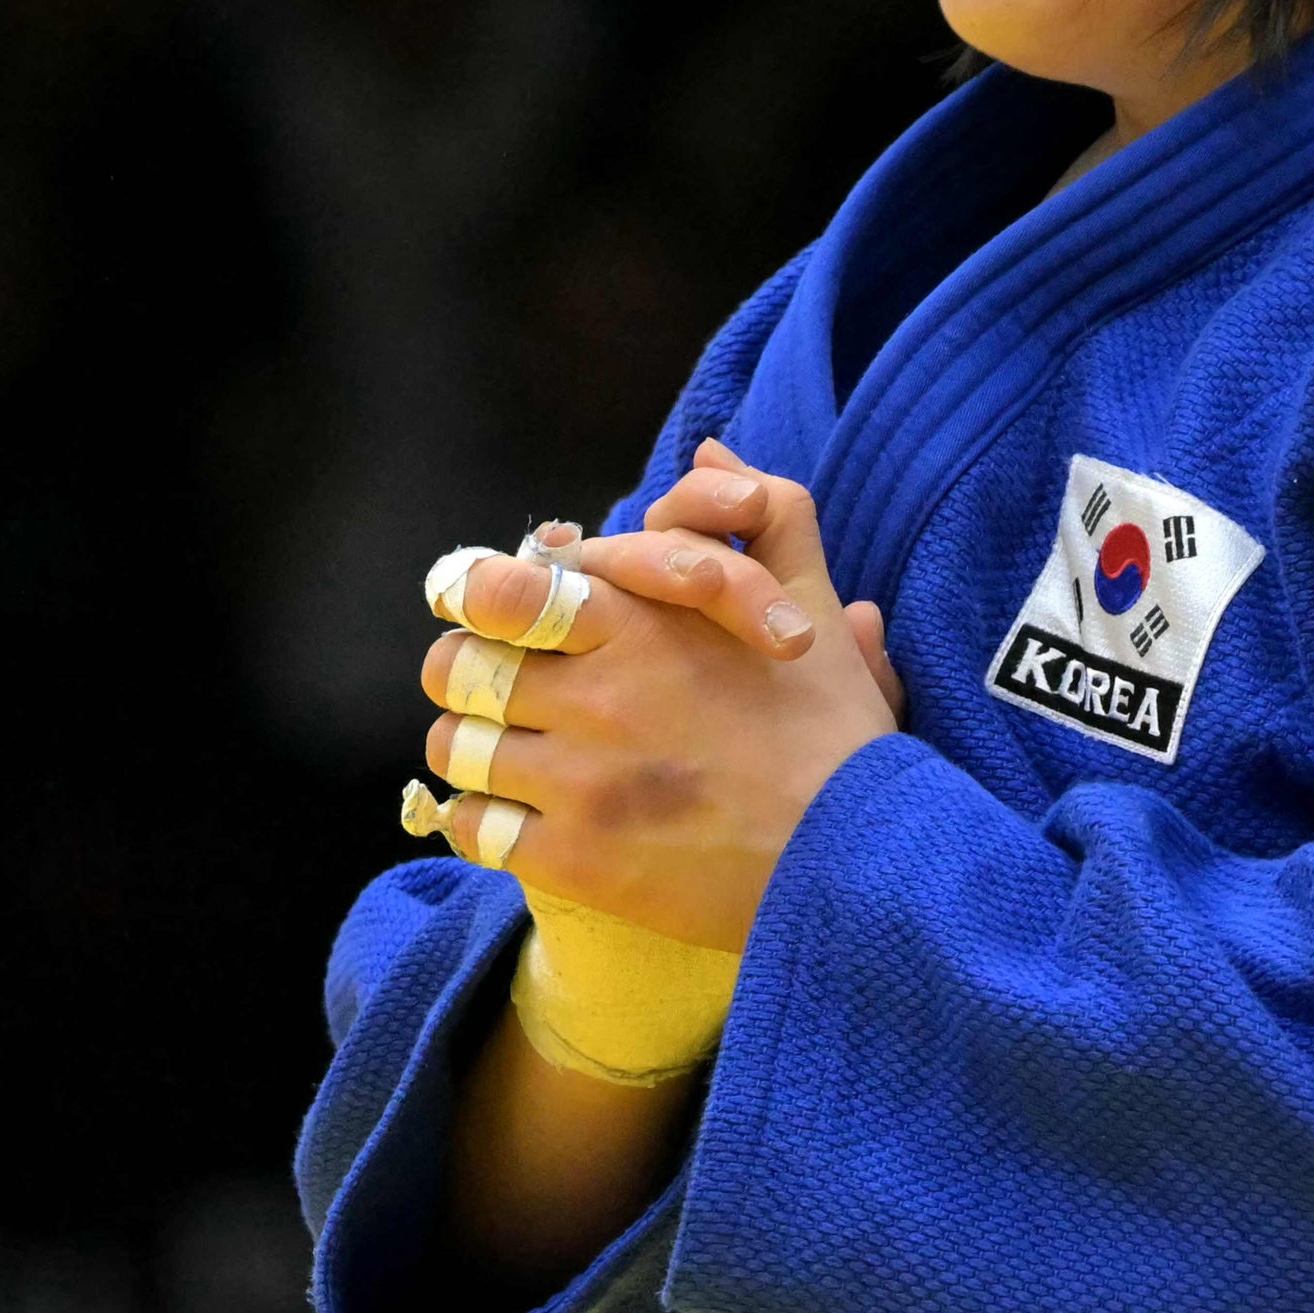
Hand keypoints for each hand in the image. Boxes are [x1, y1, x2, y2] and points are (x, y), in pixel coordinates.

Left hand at [420, 444, 899, 951]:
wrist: (858, 861)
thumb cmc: (835, 733)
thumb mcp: (815, 604)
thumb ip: (766, 514)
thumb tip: (713, 451)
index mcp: (640, 625)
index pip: (500, 590)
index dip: (476, 597)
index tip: (488, 614)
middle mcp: (597, 696)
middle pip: (456, 668)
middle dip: (469, 675)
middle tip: (500, 693)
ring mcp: (579, 782)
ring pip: (455, 748)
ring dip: (474, 749)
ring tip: (510, 760)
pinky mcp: (575, 860)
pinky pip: (472, 827)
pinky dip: (480, 821)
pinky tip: (518, 820)